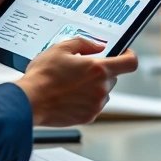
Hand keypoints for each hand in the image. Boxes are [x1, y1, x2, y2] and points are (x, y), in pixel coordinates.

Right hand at [15, 38, 138, 126]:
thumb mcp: (60, 48)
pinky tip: (69, 95)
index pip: (130, 63)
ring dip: (93, 87)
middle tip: (82, 69)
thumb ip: (84, 43)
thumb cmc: (42, 76)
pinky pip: (94, 105)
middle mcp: (101, 89)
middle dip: (101, 72)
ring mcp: (96, 105)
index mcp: (98, 70)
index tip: (123, 54)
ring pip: (103, 92)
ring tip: (71, 84)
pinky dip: (86, 100)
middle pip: (113, 77)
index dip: (129, 56)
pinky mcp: (89, 117)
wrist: (30, 101)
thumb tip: (97, 46)